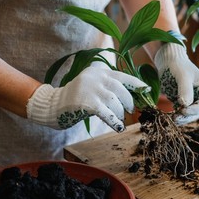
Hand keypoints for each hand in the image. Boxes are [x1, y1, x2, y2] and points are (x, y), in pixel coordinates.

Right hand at [26, 67, 148, 131]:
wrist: (52, 106)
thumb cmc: (76, 100)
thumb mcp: (92, 87)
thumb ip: (107, 88)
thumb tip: (130, 99)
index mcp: (98, 71)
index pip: (122, 75)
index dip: (136, 83)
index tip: (146, 90)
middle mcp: (95, 77)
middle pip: (120, 87)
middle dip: (129, 100)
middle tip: (130, 110)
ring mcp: (89, 88)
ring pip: (114, 100)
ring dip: (120, 112)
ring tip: (120, 119)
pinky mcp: (85, 102)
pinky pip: (106, 112)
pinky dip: (114, 120)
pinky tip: (118, 127)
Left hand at [154, 42, 198, 124]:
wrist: (168, 62)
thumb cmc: (177, 66)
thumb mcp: (182, 76)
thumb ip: (185, 90)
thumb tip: (185, 105)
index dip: (195, 109)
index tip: (183, 110)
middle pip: (198, 112)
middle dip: (187, 116)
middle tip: (176, 118)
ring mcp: (191, 101)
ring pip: (190, 115)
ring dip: (182, 118)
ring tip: (172, 119)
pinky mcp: (182, 103)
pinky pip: (181, 113)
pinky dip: (177, 116)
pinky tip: (170, 118)